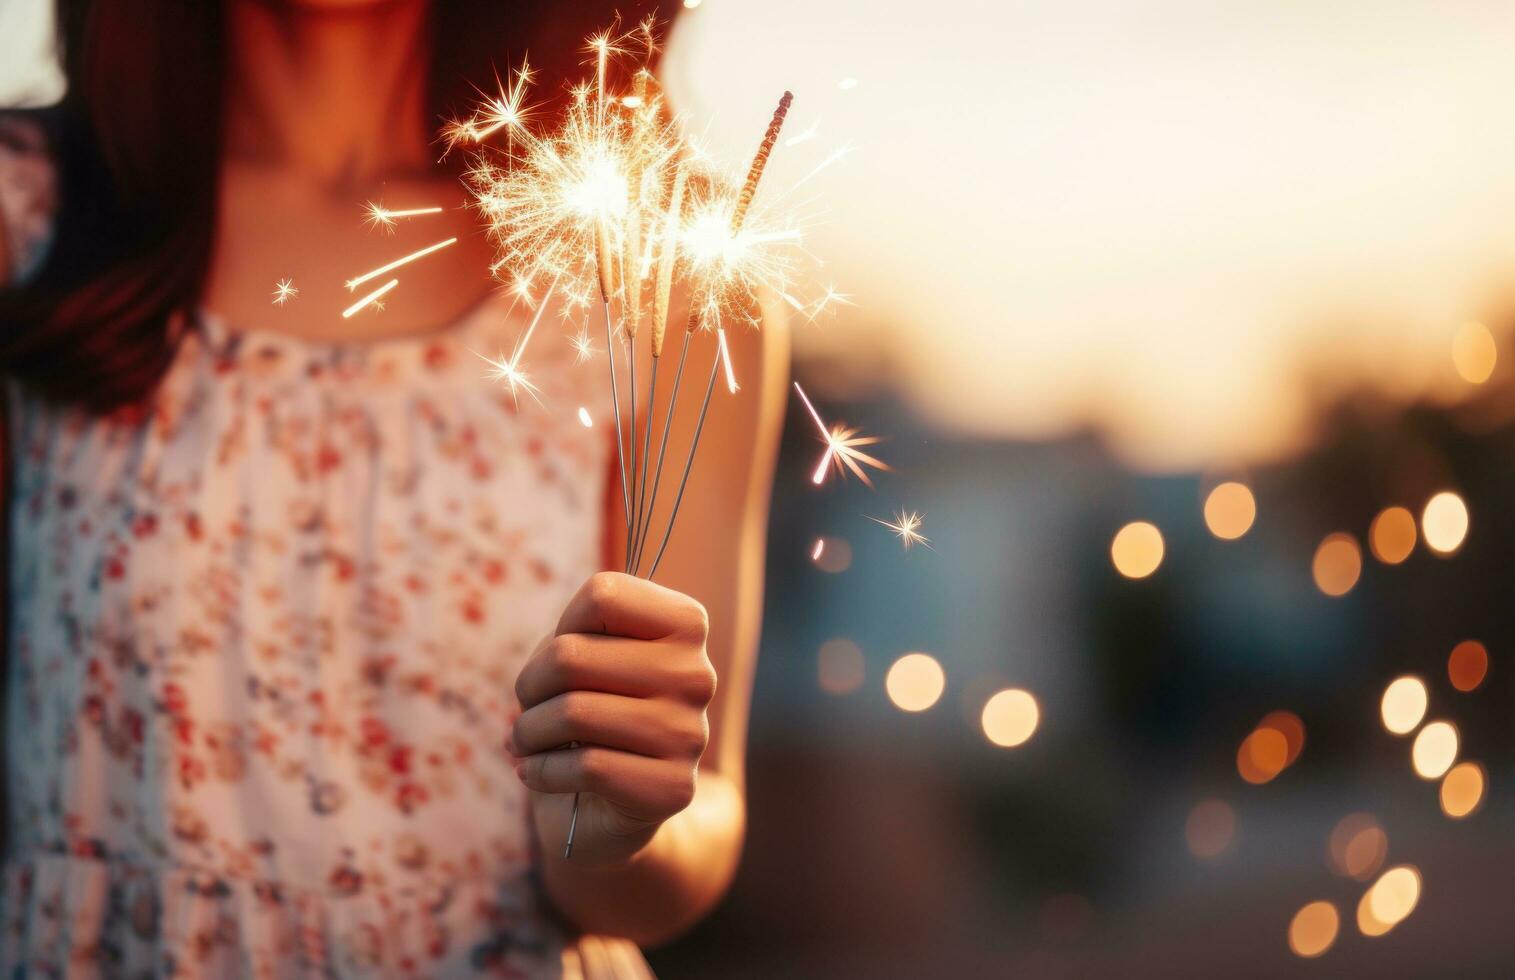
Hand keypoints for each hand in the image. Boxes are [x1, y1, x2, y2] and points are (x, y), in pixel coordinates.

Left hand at [511, 572, 715, 864]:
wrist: (613, 801)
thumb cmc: (591, 709)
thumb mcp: (580, 656)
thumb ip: (572, 638)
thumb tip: (556, 662)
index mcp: (686, 624)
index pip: (603, 594)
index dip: (563, 626)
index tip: (563, 656)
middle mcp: (698, 674)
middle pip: (571, 655)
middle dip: (529, 685)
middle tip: (527, 708)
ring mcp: (690, 733)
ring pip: (573, 714)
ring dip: (527, 732)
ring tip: (524, 741)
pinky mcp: (673, 788)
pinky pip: (586, 767)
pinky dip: (541, 770)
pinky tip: (535, 772)